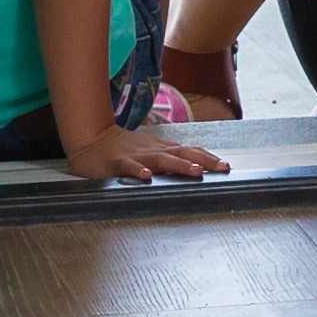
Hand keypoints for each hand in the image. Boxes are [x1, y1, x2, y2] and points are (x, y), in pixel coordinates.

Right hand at [62, 124, 229, 186]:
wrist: (91, 139)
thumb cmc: (123, 149)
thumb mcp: (149, 151)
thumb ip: (168, 157)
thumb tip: (193, 165)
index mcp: (161, 148)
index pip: (190, 151)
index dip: (208, 157)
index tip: (225, 166)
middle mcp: (153, 150)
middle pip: (183, 152)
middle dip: (204, 160)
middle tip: (222, 168)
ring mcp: (136, 155)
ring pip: (161, 159)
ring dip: (179, 165)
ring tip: (195, 171)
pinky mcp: (118, 162)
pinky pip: (129, 167)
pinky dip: (138, 171)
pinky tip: (146, 177)